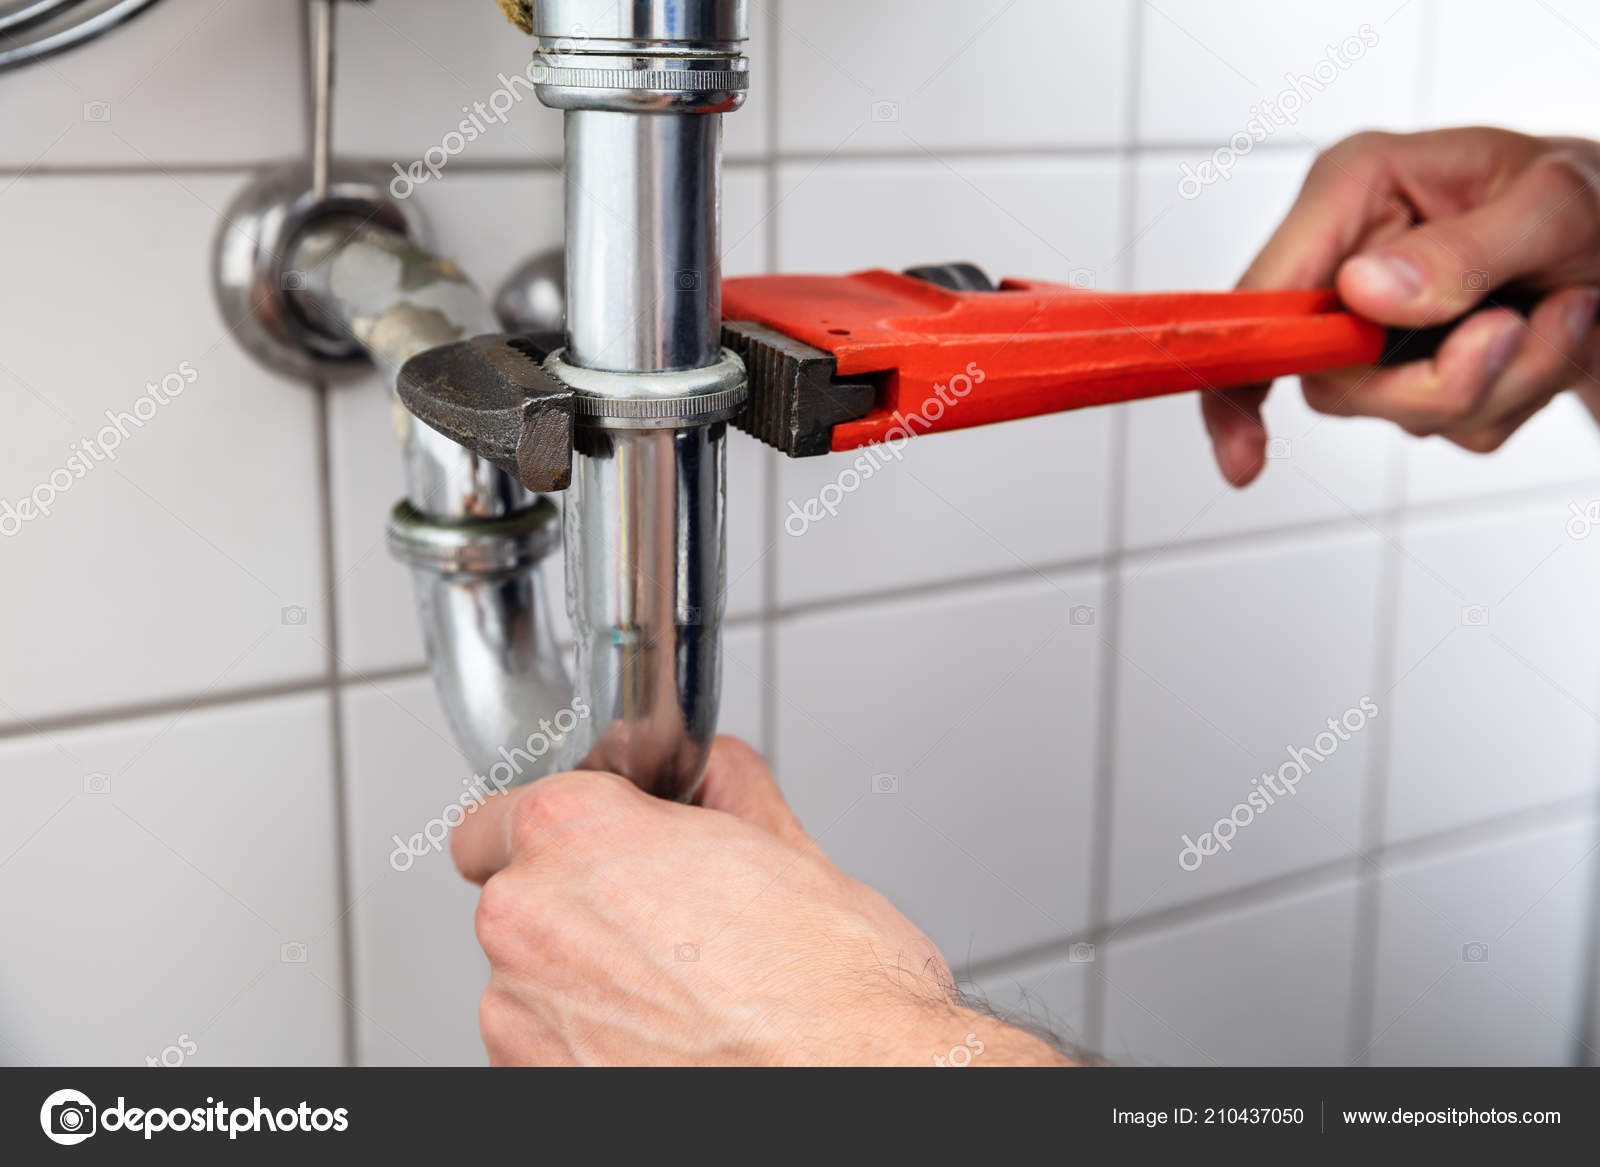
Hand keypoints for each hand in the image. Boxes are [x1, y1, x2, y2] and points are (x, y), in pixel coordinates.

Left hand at [450, 736, 1070, 1064]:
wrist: (855, 1082)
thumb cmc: (829, 992)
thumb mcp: (789, 845)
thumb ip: (722, 789)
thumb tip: (712, 774)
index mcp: (575, 833)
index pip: (500, 814)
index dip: (559, 832)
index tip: (598, 848)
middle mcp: (527, 920)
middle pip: (517, 897)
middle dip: (579, 905)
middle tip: (666, 922)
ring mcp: (520, 1014)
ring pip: (529, 979)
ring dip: (582, 980)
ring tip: (679, 992)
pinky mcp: (534, 1083)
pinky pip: (544, 1046)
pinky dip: (588, 1045)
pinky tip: (665, 1041)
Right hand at [1205, 127, 1599, 484]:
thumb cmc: (1599, 199)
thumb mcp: (1558, 205)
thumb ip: (1461, 251)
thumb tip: (1364, 292)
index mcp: (1356, 190)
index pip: (1261, 297)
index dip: (1241, 373)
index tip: (1246, 454)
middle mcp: (1350, 257)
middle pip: (1331, 376)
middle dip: (1435, 381)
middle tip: (1516, 333)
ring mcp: (1376, 320)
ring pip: (1392, 409)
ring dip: (1496, 384)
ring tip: (1561, 314)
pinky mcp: (1410, 366)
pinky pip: (1443, 425)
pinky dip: (1511, 398)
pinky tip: (1547, 336)